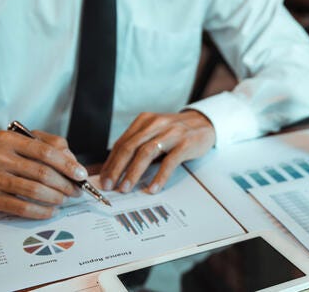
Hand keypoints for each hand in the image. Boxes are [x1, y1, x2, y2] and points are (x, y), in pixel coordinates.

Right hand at [0, 130, 87, 218]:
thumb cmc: (11, 156)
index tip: (81, 175)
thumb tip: (74, 165)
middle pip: (42, 173)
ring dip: (56, 197)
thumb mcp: (28, 142)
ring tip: (64, 199)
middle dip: (65, 184)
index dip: (67, 165)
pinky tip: (52, 210)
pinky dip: (42, 211)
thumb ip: (53, 146)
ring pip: (34, 191)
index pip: (45, 152)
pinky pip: (22, 208)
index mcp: (8, 139)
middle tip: (77, 191)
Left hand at [100, 110, 214, 193]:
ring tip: (126, 188)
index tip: (103, 178)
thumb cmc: (176, 131)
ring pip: (146, 153)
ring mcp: (171, 133)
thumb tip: (117, 168)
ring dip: (133, 172)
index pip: (122, 143)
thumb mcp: (155, 131)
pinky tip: (153, 188)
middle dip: (117, 168)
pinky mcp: (185, 143)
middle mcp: (156, 124)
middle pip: (130, 147)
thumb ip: (139, 144)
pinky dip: (160, 176)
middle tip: (109, 185)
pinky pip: (169, 161)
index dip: (110, 162)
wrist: (205, 123)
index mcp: (144, 121)